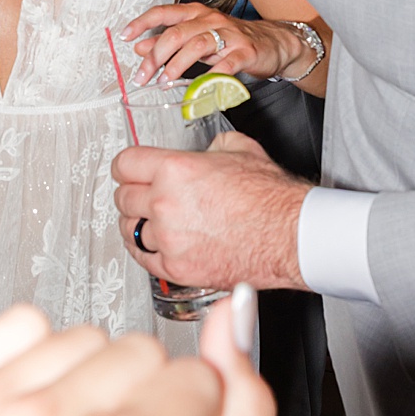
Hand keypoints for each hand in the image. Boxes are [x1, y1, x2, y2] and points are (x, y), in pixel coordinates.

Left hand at [114, 134, 308, 290]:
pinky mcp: (178, 269)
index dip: (127, 167)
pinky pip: (144, 259)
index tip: (130, 172)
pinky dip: (147, 251)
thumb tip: (205, 150)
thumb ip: (211, 146)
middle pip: (122, 197)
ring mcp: (170, 238)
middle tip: (143, 197)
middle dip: (132, 195)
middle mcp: (165, 203)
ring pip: (129, 229)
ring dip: (137, 224)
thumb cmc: (271, 198)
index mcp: (174, 169)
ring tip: (150, 222)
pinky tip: (156, 244)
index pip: (124, 164)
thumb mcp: (239, 150)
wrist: (291, 235)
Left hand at [121, 2, 307, 84]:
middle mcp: (210, 19)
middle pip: (176, 34)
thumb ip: (167, 41)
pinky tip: (198, 88)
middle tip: (142, 76)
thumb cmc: (230, 39)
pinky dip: (209, 77)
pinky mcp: (245, 52)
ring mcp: (229, 34)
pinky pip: (225, 65)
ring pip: (196, 46)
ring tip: (164, 81)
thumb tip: (139, 47)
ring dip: (176, 65)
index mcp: (195, 14)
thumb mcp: (196, 37)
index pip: (163, 12)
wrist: (273, 43)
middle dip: (155, 56)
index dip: (142, 23)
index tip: (125, 36)